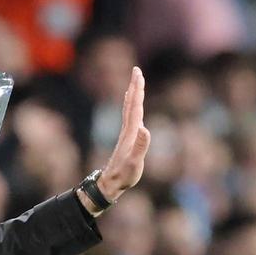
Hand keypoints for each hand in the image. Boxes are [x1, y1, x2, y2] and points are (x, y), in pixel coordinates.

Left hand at [95, 67, 150, 201]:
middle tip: (136, 70)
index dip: (137, 90)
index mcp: (131, 132)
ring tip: (134, 84)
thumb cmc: (124, 175)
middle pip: (131, 104)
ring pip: (129, 110)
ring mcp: (126, 135)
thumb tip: (144, 128)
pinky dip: (130, 109)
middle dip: (135, 87)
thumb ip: (140, 146)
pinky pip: (129, 119)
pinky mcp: (126, 141)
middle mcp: (127, 130)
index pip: (135, 106)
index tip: (138, 73)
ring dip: (132, 95)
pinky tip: (131, 108)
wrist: (110, 184)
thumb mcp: (135, 163)